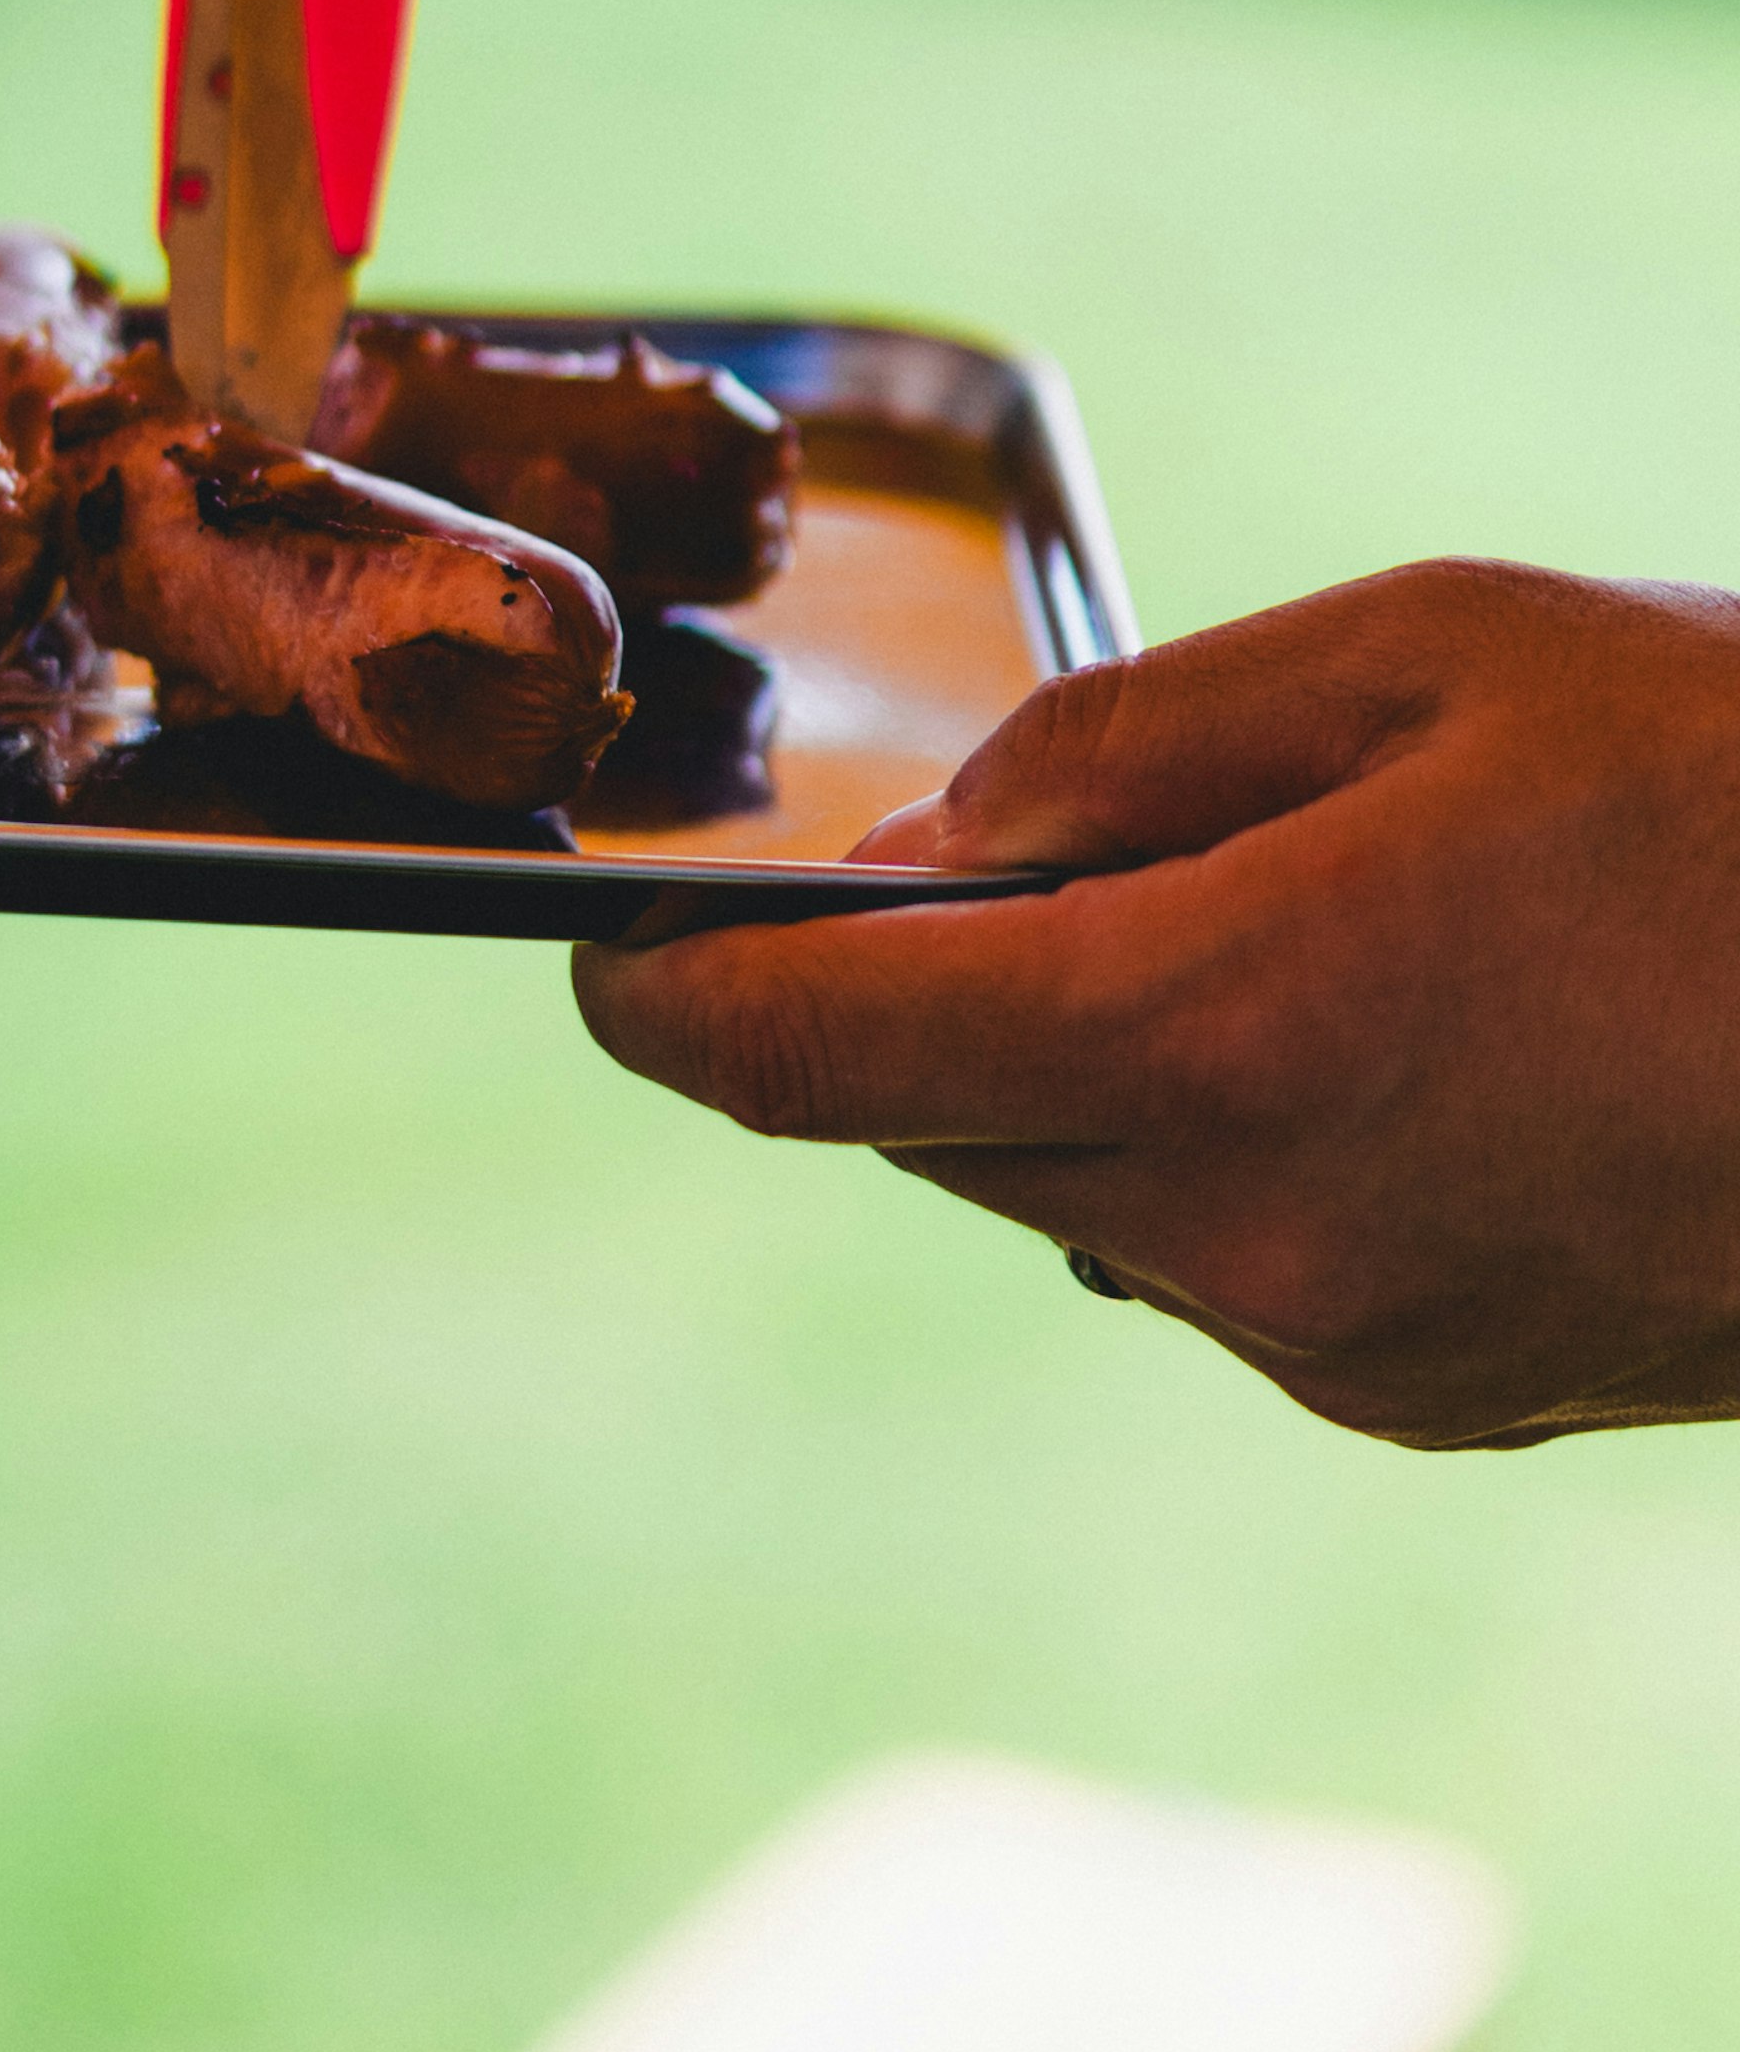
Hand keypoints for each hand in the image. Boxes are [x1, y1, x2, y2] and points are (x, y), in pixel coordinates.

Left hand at [572, 565, 1739, 1446]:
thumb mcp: (1441, 653)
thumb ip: (1136, 748)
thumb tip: (934, 848)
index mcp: (1205, 1029)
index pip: (794, 1059)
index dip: (666, 1002)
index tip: (611, 953)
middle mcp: (1232, 1228)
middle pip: (930, 1124)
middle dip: (935, 997)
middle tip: (1067, 855)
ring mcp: (1334, 1342)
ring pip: (1077, 1194)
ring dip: (1102, 1071)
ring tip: (1313, 924)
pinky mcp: (1428, 1398)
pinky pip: (1228, 1262)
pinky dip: (1241, 1151)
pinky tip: (1423, 1039)